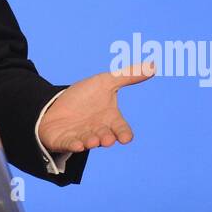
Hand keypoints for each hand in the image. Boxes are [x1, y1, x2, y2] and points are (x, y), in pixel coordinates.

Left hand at [37, 62, 154, 152]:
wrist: (57, 105)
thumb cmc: (85, 96)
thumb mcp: (105, 82)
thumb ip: (128, 75)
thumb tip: (154, 66)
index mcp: (110, 120)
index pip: (122, 130)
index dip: (124, 134)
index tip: (125, 137)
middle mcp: (98, 131)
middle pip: (106, 138)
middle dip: (107, 139)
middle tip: (107, 138)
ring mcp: (82, 137)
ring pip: (89, 142)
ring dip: (91, 142)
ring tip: (92, 140)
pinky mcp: (65, 140)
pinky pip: (70, 144)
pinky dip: (74, 145)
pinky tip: (77, 144)